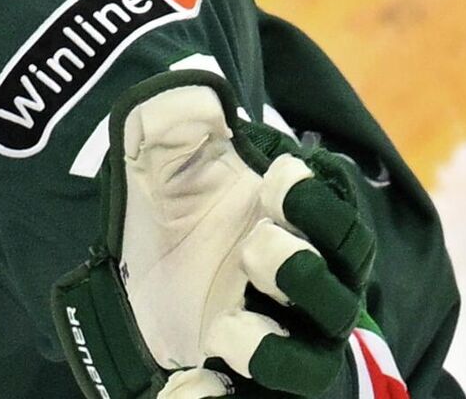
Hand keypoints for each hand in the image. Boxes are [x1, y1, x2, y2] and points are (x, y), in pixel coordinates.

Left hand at [52, 71, 375, 398]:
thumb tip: (199, 96)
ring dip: (276, 350)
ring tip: (228, 329)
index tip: (276, 176)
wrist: (124, 254)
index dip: (318, 203)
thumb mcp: (160, 150)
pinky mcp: (236, 380)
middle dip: (305, 273)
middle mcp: (301, 293)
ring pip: (309, 366)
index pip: (341, 222)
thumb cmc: (167, 197)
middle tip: (256, 246)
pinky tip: (189, 388)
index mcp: (297, 231)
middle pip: (340, 297)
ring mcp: (274, 341)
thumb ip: (178, 116)